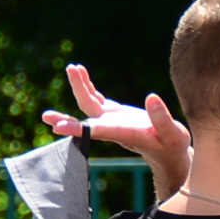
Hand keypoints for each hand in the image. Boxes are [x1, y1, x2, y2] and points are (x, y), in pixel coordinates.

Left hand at [42, 64, 192, 191]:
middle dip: (67, 113)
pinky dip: (87, 86)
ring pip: (88, 104)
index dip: (77, 128)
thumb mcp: (173, 134)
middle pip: (87, 115)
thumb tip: (151, 97)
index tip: (58, 128)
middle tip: (46, 116)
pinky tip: (80, 72)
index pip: (96, 130)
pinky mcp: (114, 112)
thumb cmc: (172, 145)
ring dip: (79, 87)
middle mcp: (112, 126)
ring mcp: (111, 119)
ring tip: (72, 68)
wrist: (168, 150)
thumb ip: (162, 118)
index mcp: (124, 132)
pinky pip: (95, 98)